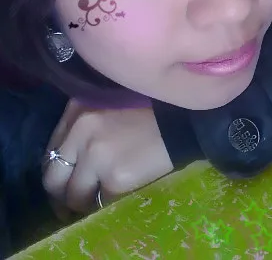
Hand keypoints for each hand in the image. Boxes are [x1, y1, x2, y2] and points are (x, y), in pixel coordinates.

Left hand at [42, 100, 173, 217]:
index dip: (57, 170)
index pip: (50, 151)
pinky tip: (114, 198)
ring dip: (82, 203)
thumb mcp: (108, 105)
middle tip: (73, 201)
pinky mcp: (114, 178)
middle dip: (61, 194)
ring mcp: (96, 155)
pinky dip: (104, 204)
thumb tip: (69, 159)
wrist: (181, 123)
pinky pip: (98, 203)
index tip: (66, 180)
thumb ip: (84, 123)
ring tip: (95, 202)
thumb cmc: (148, 112)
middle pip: (53, 176)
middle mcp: (81, 129)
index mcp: (78, 108)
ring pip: (73, 195)